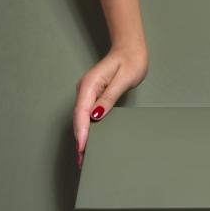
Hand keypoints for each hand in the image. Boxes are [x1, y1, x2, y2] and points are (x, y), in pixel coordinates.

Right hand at [74, 43, 147, 168]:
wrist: (130, 49)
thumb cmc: (130, 61)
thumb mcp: (123, 80)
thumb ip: (109, 97)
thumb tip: (96, 114)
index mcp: (89, 84)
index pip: (81, 113)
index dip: (81, 132)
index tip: (82, 148)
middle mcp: (85, 89)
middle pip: (79, 119)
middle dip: (80, 140)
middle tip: (82, 161)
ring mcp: (87, 93)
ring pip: (81, 119)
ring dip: (82, 137)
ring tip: (84, 157)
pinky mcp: (92, 97)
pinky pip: (86, 116)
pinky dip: (87, 130)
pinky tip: (89, 141)